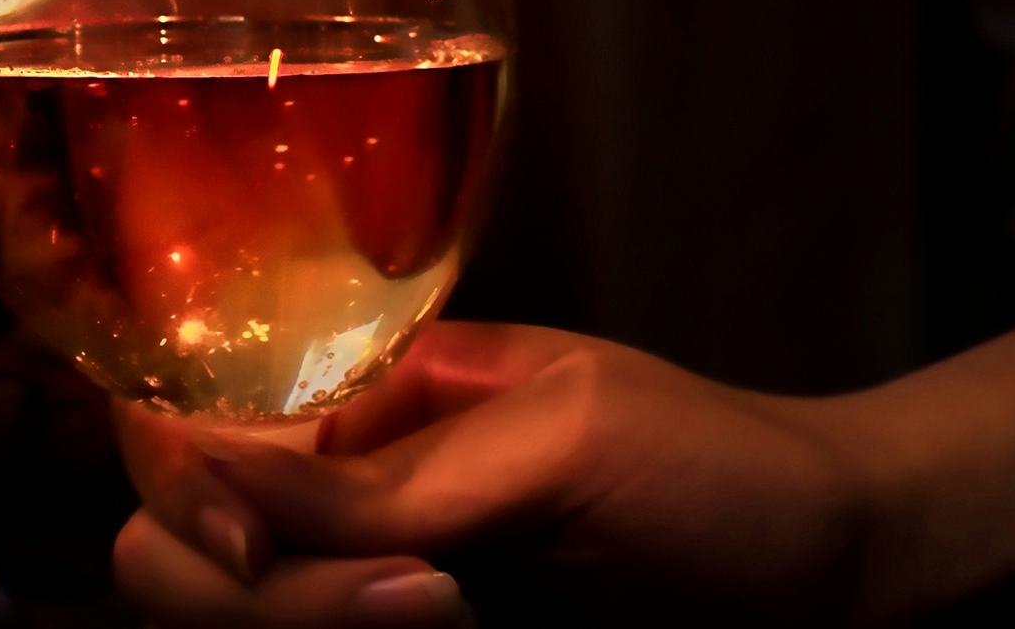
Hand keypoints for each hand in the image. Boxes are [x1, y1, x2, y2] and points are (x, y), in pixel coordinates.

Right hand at [111, 324, 871, 624]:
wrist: (843, 569)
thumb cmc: (719, 471)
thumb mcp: (556, 434)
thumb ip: (383, 466)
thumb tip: (202, 459)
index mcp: (351, 407)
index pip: (171, 436)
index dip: (175, 490)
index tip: (254, 540)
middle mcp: (333, 498)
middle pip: (172, 557)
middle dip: (259, 592)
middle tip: (429, 600)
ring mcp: (366, 585)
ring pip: (228, 624)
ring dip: (312, 625)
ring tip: (461, 619)